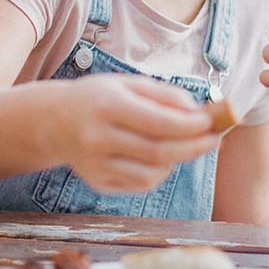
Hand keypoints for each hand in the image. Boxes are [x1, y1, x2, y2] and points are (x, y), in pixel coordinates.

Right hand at [47, 74, 218, 193]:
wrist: (54, 121)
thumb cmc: (99, 98)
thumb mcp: (128, 84)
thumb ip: (165, 95)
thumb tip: (198, 113)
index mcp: (106, 106)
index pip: (157, 122)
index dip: (189, 126)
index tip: (210, 122)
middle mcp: (97, 138)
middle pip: (158, 152)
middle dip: (193, 147)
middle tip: (214, 140)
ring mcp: (95, 165)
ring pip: (152, 174)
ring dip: (176, 161)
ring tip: (181, 145)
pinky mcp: (97, 182)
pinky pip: (139, 184)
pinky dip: (158, 172)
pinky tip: (158, 157)